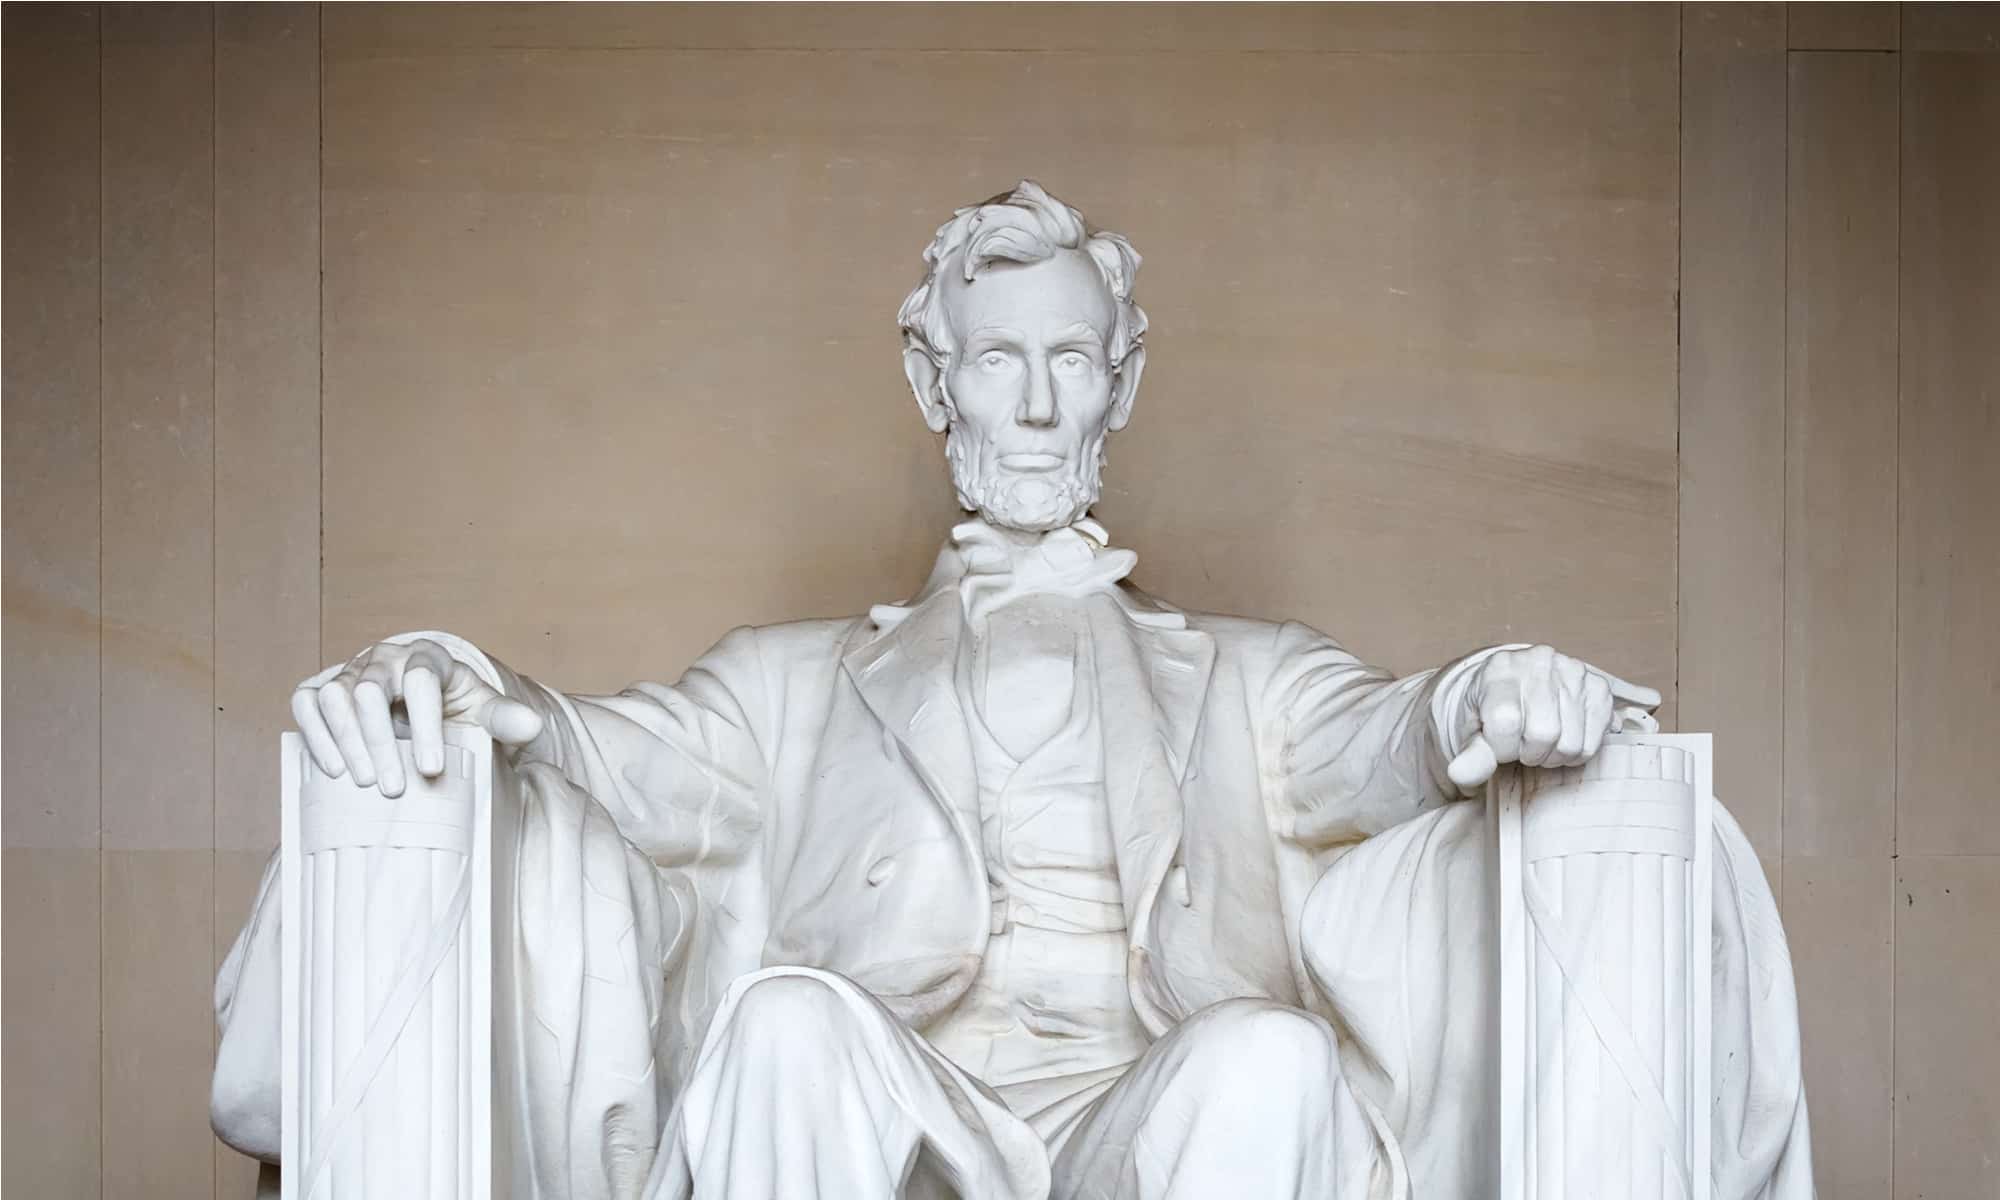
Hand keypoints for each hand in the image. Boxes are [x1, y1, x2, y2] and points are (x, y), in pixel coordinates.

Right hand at [291, 637, 542, 797]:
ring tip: (364, 782)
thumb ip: (507, 718)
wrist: (429, 709)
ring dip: (346, 741)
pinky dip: (314, 733)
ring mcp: (350, 671)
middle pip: (369, 689)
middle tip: (393, 788)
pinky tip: (332, 769)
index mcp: (428, 657)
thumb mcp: (486, 713)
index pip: (421, 680)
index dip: (425, 724)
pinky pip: (306, 702)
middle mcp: (385, 658)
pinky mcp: (324, 688)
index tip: (432, 769)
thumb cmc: (458, 711)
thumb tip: (532, 725)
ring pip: (334, 696)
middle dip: (379, 741)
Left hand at [1445, 644, 1659, 789]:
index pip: (1506, 723)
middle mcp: (1540, 662)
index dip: (1501, 748)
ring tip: (1540, 742)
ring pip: (1570, 743)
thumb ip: (1471, 754)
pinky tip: (1561, 737)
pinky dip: (1576, 751)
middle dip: (1529, 752)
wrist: (1513, 688)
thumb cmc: (1489, 710)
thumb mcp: (1471, 730)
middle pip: (1544, 734)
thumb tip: (1460, 775)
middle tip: (1521, 745)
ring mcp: (1573, 671)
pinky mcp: (1598, 687)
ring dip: (1553, 755)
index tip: (1497, 745)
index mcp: (1500, 668)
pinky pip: (1593, 742)